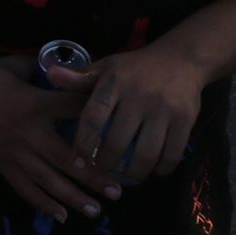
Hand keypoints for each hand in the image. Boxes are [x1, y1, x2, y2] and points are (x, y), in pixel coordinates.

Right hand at [0, 54, 124, 219]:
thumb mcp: (15, 65)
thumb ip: (42, 68)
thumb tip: (66, 68)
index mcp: (34, 104)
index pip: (74, 112)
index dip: (98, 118)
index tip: (120, 130)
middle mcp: (28, 133)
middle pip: (67, 159)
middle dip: (94, 177)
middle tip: (117, 191)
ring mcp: (14, 153)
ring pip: (48, 181)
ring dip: (74, 197)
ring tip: (96, 211)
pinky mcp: (1, 165)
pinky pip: (25, 189)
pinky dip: (43, 204)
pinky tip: (61, 216)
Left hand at [70, 46, 207, 184]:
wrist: (182, 58)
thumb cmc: (135, 67)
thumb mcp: (106, 67)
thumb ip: (79, 78)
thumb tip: (50, 74)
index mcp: (115, 82)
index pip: (93, 117)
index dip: (83, 144)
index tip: (77, 162)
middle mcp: (140, 96)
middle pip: (117, 142)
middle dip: (106, 164)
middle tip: (101, 172)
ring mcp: (164, 109)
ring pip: (145, 154)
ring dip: (133, 173)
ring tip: (125, 176)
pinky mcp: (185, 120)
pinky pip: (171, 155)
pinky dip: (160, 169)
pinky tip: (152, 170)